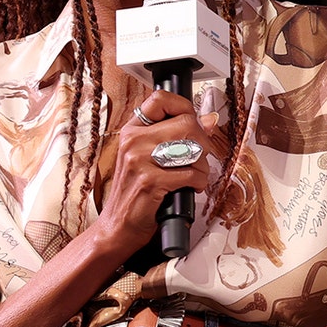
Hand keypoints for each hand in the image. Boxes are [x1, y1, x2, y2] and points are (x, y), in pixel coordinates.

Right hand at [95, 89, 218, 249]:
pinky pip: (190, 174)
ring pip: (192, 148)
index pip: (160, 99)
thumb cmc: (135, 193)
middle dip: (203, 143)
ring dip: (202, 166)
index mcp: (132, 131)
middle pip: (186, 124)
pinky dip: (198, 182)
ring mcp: (139, 161)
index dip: (184, 107)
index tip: (194, 122)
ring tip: (195, 175)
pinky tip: (190, 188)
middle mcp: (133, 141)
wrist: (117, 226)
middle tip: (199, 158)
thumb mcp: (148, 158)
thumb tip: (209, 121)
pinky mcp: (150, 182)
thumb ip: (175, 137)